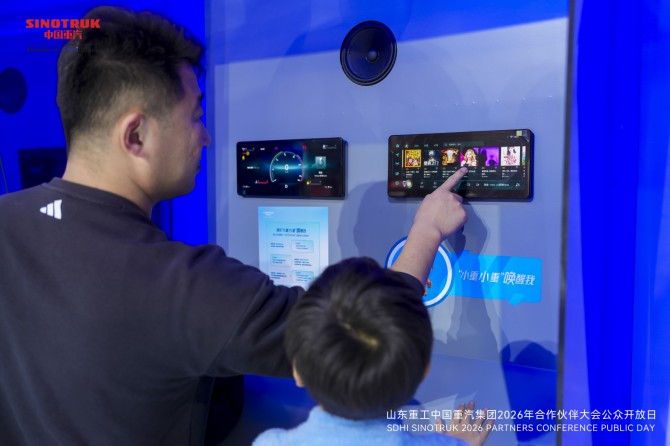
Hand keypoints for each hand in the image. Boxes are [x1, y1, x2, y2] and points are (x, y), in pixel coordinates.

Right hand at [390, 168, 466, 282]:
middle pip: (457, 198)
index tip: (465, 169)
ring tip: (446, 220)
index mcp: (441, 192)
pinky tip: (450, 224)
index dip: (459, 174)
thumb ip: (434, 198)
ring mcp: (458, 205)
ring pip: (459, 208)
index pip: (451, 181)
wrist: (428, 230)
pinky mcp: (463, 215)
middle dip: (453, 204)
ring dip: (455, 212)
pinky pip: (462, 217)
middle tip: (445, 213)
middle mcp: (451, 196)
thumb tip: (438, 199)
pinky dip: (458, 220)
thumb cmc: (423, 218)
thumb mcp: (425, 203)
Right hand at [436, 401, 493, 445]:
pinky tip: (492, 419)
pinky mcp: (479, 438)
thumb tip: (438, 419)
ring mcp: (472, 432)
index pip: (457, 416)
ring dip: (482, 414)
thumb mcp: (440, 437)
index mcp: (454, 427)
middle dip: (470, 409)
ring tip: (486, 409)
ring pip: (478, 421)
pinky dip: (489, 425)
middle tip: (472, 402)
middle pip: (467, 416)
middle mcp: (464, 427)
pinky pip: (486, 430)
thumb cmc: (448, 444)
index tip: (462, 404)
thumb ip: (439, 428)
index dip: (460, 410)